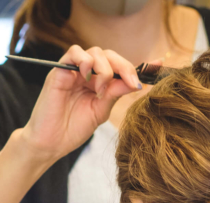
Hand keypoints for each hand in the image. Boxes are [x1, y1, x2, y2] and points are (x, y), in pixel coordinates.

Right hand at [20, 45, 145, 163]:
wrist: (50, 144)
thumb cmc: (72, 130)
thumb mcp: (101, 111)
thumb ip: (116, 93)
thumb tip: (137, 81)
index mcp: (98, 83)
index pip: (120, 66)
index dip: (138, 64)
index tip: (159, 64)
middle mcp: (87, 74)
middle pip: (110, 55)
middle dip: (124, 67)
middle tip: (130, 82)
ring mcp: (73, 71)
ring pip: (95, 51)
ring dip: (104, 68)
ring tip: (101, 90)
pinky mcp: (59, 71)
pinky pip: (74, 52)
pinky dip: (84, 60)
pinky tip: (88, 77)